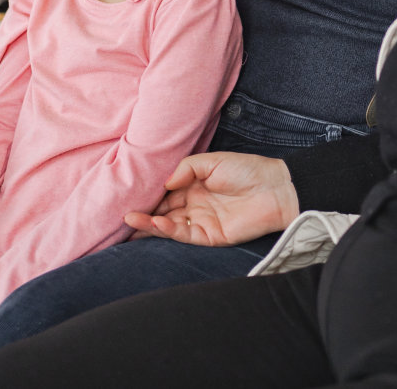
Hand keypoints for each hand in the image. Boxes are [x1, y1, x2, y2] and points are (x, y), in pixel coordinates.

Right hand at [122, 152, 299, 246]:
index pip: (165, 193)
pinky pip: (184, 235)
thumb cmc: (247, 170)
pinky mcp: (211, 236)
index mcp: (194, 186)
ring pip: (169, 226)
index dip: (148, 195)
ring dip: (150, 225)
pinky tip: (155, 224)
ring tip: (130, 220)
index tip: (128, 194)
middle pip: (163, 212)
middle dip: (143, 213)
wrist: (277, 188)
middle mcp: (194, 205)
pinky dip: (168, 231)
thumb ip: (186, 169)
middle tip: (120, 214)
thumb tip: (164, 182)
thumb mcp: (212, 161)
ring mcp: (201, 221)